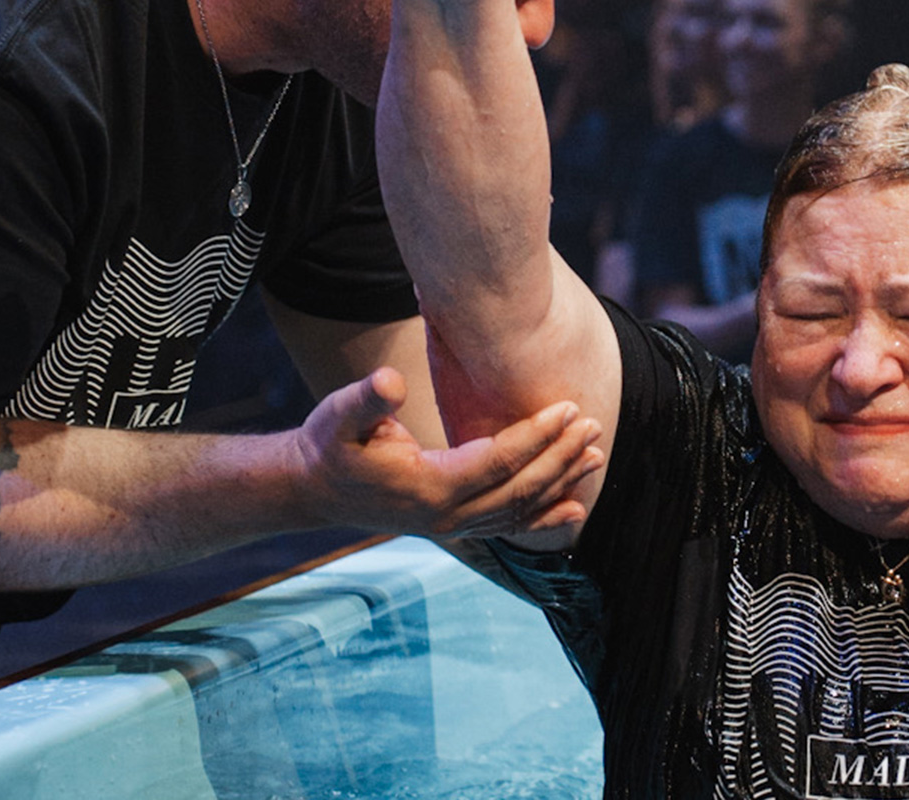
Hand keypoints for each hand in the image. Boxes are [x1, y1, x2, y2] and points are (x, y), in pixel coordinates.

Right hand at [292, 367, 603, 537]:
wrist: (312, 488)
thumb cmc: (330, 444)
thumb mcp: (337, 414)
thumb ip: (365, 400)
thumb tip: (389, 382)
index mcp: (429, 487)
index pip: (498, 462)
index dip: (536, 436)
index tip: (568, 408)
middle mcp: (447, 516)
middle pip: (520, 489)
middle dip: (561, 457)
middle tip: (594, 424)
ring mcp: (452, 527)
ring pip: (520, 510)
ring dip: (561, 483)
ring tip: (596, 455)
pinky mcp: (454, 526)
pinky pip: (508, 527)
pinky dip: (545, 519)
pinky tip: (574, 509)